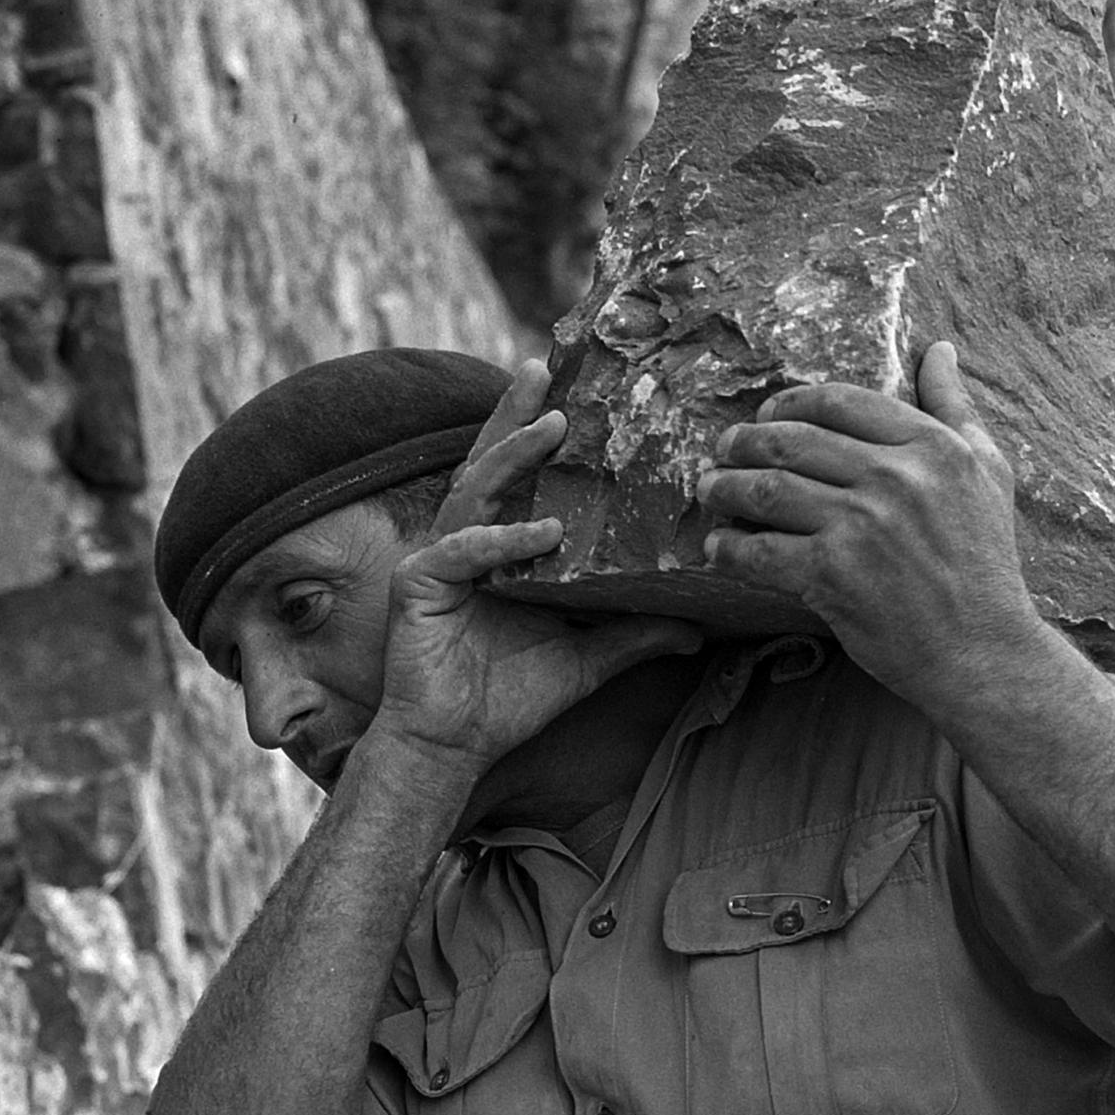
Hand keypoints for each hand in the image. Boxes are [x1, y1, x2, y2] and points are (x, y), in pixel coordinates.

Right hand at [370, 363, 701, 771]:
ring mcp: (438, 557)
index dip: (535, 434)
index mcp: (499, 550)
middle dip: (514, 415)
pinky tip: (542, 534)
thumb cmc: (508, 701)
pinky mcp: (417, 582)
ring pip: (475, 489)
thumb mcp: (587, 660)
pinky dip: (503, 541)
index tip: (571, 393)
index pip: (520, 480)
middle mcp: (465, 542)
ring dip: (512, 455)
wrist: (455, 746)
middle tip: (543, 369)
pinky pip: (464, 549)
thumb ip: (634, 636)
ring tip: (553, 427)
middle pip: (490, 463)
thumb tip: (697, 629)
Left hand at [695, 341, 1042, 708]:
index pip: (838, 401)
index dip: (789, 402)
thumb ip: (955, 408)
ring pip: (767, 489)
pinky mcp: (832, 575)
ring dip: (725, 487)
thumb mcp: (988, 472)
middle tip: (723, 449)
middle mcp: (895, 478)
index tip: (767, 413)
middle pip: (792, 440)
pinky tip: (718, 547)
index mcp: (931, 446)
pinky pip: (760, 551)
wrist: (981, 651)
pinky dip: (729, 548)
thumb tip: (939, 351)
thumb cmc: (984, 564)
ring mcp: (861, 526)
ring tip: (710, 490)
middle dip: (743, 441)